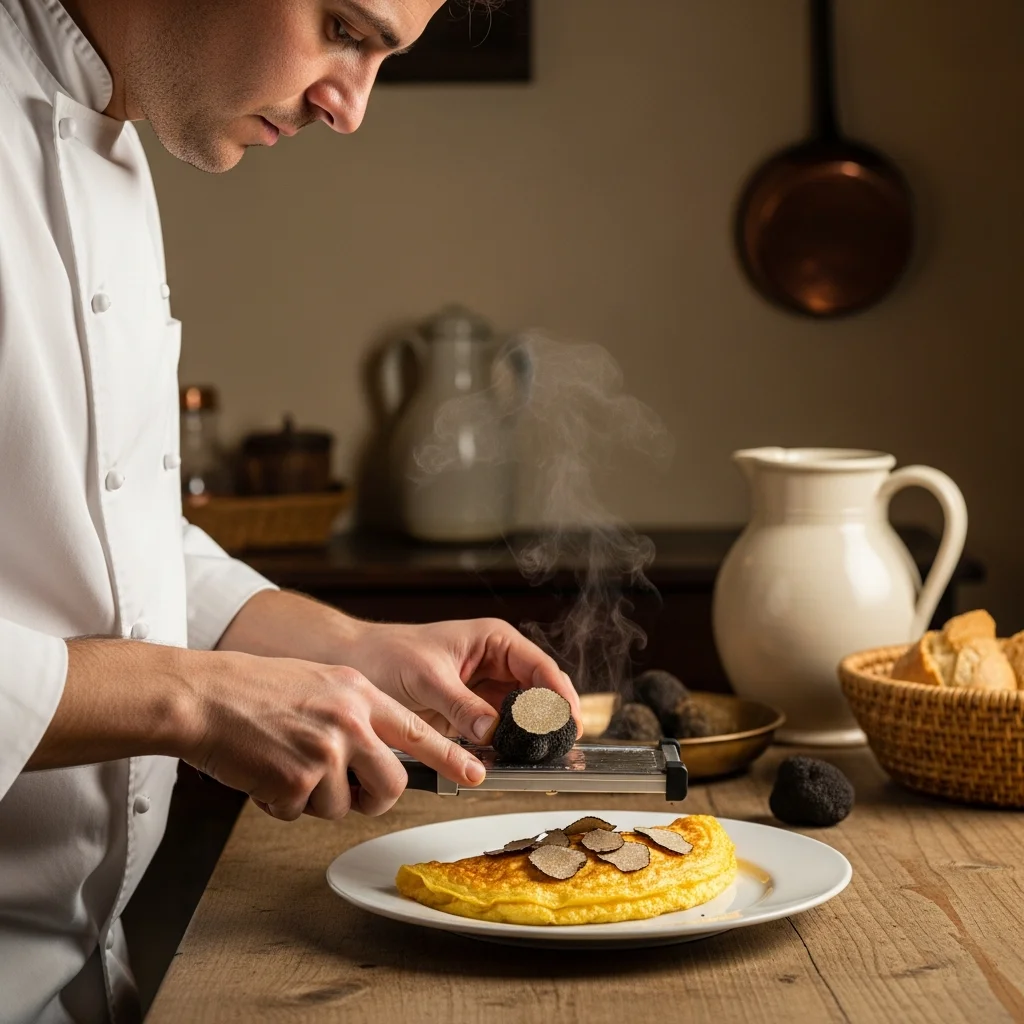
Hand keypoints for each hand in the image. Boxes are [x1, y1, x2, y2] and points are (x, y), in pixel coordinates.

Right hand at [185, 649, 484, 819]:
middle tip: (348, 790)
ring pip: (342, 806)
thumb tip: (377, 748)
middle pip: (391, 785)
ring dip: (314, 799)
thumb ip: (355, 711)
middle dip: (374, 798)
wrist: (204, 696)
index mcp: (359, 693)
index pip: (418, 730)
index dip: (449, 757)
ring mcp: (326, 752)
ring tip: (285, 764)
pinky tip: (264, 772)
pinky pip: (301, 813)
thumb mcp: (320, 682)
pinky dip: (281, 803)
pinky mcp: (298, 780)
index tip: (476, 775)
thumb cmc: (253, 689)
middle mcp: (350, 721)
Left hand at [339, 618, 581, 744]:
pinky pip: (500, 731)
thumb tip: (492, 731)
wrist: (355, 665)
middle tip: (558, 748)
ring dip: (530, 735)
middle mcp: (496, 663)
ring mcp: (485, 689)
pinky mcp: (472, 713)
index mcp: (494, 640)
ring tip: (537, 758)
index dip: (559, 696)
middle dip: (551, 718)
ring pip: (523, 715)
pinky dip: (507, 746)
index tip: (569, 723)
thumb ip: (461, 705)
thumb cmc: (387, 655)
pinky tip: (509, 759)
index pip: (540, 667)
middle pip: (540, 692)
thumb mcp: (427, 678)